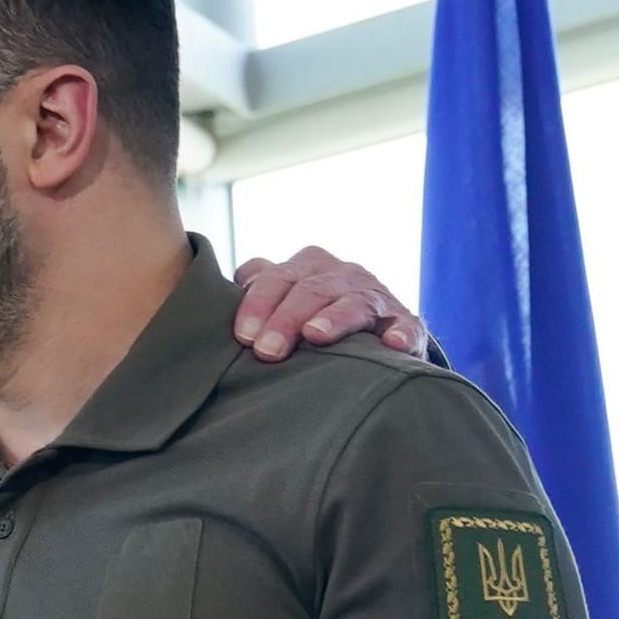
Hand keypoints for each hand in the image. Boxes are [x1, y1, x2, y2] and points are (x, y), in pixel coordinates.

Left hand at [232, 246, 426, 361]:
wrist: (375, 336)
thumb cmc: (313, 318)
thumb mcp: (284, 300)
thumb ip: (255, 293)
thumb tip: (212, 300)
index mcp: (307, 267)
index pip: (276, 276)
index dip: (256, 302)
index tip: (242, 335)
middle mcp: (341, 275)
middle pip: (309, 289)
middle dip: (285, 318)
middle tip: (266, 351)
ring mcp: (375, 298)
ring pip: (353, 302)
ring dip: (334, 318)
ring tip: (315, 335)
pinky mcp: (405, 324)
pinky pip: (406, 328)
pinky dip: (401, 335)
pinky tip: (391, 345)